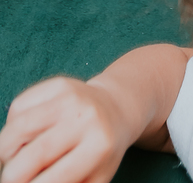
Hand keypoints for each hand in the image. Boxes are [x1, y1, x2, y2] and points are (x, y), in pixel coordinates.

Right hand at [0, 78, 130, 182]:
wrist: (117, 107)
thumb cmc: (102, 152)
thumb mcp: (95, 177)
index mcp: (98, 147)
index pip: (54, 179)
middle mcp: (85, 118)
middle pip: (32, 156)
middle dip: (11, 176)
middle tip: (11, 180)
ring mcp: (70, 97)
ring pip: (18, 128)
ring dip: (5, 150)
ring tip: (12, 159)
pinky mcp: (57, 83)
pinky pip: (17, 107)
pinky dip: (12, 126)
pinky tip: (24, 134)